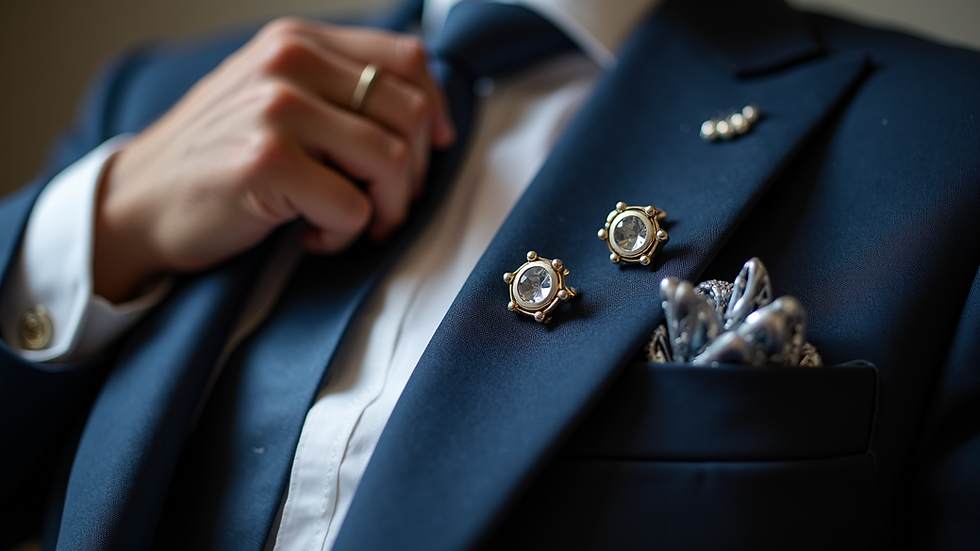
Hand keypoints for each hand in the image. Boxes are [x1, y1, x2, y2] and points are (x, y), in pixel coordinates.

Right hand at [93, 18, 454, 301]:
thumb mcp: (273, 96)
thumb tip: (426, 112)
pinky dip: (344, 237)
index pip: (407, 58)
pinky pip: (353, 208)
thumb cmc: (214, 157)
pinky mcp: (266, 162)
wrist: (137, 202)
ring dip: (382, 209)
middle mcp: (290, 63)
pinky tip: (310, 237)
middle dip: (411, 173)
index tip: (432, 147)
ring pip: (390, 160)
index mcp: (298, 41)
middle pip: (410, 114)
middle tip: (381, 204)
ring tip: (345, 222)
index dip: (434, 109)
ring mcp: (276, 110)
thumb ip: (336, 88)